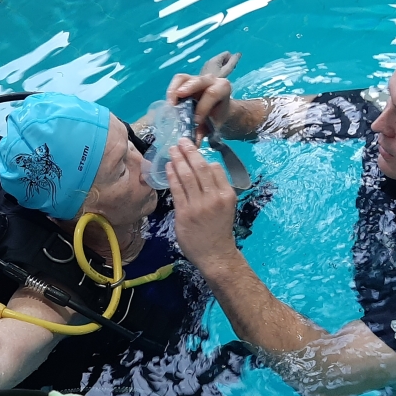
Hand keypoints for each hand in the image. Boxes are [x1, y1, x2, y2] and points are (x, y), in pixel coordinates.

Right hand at [166, 74, 231, 143]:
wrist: (218, 110)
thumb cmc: (216, 117)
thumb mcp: (213, 125)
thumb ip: (204, 132)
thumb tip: (193, 144)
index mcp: (222, 88)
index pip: (212, 94)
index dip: (203, 107)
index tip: (196, 121)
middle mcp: (211, 80)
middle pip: (199, 81)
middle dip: (187, 90)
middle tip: (176, 103)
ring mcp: (197, 78)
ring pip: (184, 78)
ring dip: (174, 90)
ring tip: (170, 104)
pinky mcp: (186, 80)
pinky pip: (177, 81)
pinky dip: (171, 91)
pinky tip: (170, 104)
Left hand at [166, 139, 237, 269]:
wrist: (215, 254)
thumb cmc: (219, 230)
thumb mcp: (227, 207)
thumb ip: (217, 189)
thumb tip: (204, 168)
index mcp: (227, 195)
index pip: (215, 168)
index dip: (203, 157)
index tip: (194, 150)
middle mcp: (214, 198)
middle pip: (200, 168)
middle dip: (189, 152)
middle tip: (181, 141)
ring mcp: (199, 206)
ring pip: (187, 176)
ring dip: (178, 160)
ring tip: (172, 149)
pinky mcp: (184, 213)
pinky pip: (177, 189)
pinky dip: (172, 176)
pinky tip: (169, 167)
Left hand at [200, 51, 240, 77]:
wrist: (202, 90)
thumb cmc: (216, 80)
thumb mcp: (226, 71)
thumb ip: (232, 62)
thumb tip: (239, 54)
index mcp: (215, 59)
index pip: (227, 53)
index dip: (232, 60)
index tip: (232, 69)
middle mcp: (210, 60)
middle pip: (222, 58)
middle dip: (227, 64)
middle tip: (228, 73)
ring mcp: (207, 65)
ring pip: (219, 63)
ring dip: (223, 68)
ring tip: (223, 77)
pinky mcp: (205, 71)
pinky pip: (214, 67)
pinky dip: (218, 71)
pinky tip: (218, 79)